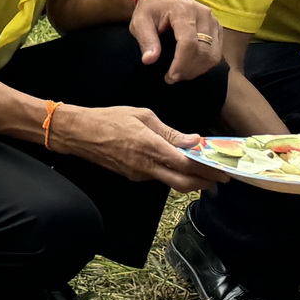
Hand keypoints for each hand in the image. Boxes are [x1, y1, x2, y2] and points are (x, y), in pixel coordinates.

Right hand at [47, 102, 214, 190]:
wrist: (77, 133)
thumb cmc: (108, 119)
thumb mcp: (143, 116)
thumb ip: (169, 132)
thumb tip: (193, 140)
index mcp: (151, 147)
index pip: (187, 165)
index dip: (208, 169)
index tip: (223, 169)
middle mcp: (146, 166)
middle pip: (183, 184)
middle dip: (205, 183)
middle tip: (219, 177)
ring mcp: (138, 174)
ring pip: (171, 182)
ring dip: (189, 178)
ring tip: (201, 168)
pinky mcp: (132, 176)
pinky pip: (157, 176)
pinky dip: (171, 173)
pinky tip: (176, 163)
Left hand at [129, 0, 223, 81]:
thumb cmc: (150, 9)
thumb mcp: (140, 22)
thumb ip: (146, 40)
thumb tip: (149, 60)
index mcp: (183, 11)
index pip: (188, 42)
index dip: (181, 62)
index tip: (170, 76)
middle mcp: (203, 15)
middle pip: (204, 50)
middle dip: (189, 69)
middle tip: (172, 78)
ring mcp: (214, 21)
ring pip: (213, 53)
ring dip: (198, 69)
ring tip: (179, 75)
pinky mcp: (217, 28)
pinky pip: (217, 52)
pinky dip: (205, 64)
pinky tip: (190, 68)